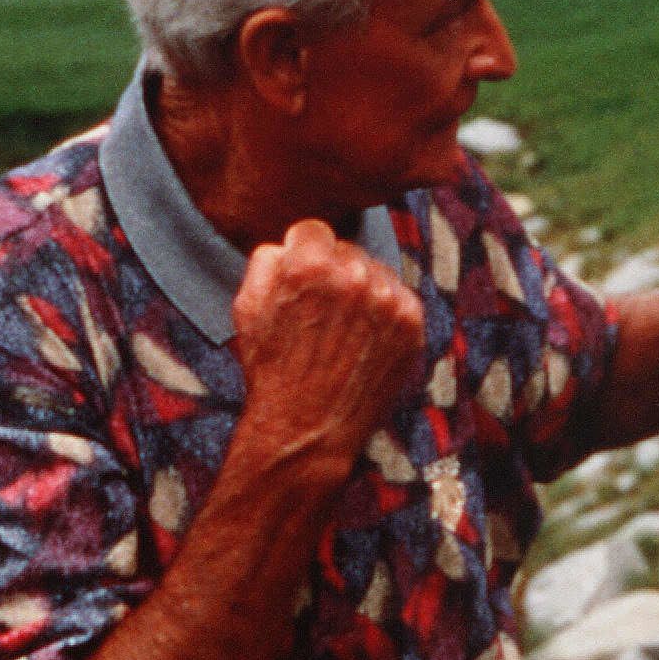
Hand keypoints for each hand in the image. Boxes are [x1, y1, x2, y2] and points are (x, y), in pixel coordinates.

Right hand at [233, 218, 429, 474]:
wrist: (307, 429)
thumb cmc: (272, 369)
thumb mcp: (246, 307)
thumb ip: (266, 261)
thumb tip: (287, 243)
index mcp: (310, 265)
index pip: (313, 230)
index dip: (302, 255)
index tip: (301, 280)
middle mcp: (355, 276)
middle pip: (346, 250)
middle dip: (333, 272)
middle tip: (320, 313)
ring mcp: (389, 300)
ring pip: (376, 271)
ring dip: (361, 290)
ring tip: (341, 331)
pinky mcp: (412, 324)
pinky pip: (398, 298)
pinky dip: (384, 313)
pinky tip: (363, 340)